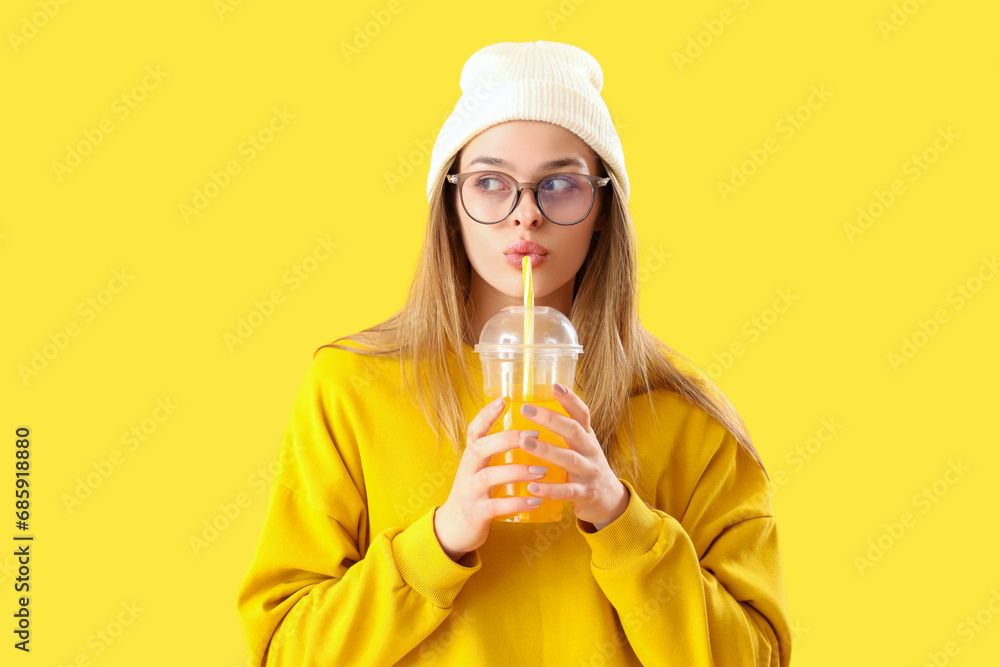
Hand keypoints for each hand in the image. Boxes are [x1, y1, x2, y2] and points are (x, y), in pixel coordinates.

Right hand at [433, 397, 548, 560]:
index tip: (504, 399)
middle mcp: (467, 470)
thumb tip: (528, 429)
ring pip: (490, 476)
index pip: (474, 429)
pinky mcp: (476, 513)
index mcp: (471, 456)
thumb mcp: (480, 467)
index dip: (487, 414)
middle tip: (534, 433)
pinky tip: (535, 501)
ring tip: (542, 469)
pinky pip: (496, 506)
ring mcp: (470, 491)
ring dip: (518, 471)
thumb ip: (496, 451)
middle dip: (507, 439)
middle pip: (481, 447)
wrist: (454, 527)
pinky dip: (517, 503)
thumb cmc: (475, 491)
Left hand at [517, 383, 629, 530]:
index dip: (570, 399)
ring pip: (569, 459)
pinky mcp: (585, 494)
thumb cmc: (586, 467)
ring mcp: (589, 472)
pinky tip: (531, 486)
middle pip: (573, 431)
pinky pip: (567, 491)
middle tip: (526, 409)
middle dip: (550, 419)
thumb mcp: (580, 446)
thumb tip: (528, 410)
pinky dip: (549, 489)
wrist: (609, 500)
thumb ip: (562, 432)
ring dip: (546, 450)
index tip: (554, 385)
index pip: (582, 413)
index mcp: (587, 437)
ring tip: (523, 442)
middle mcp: (590, 451)